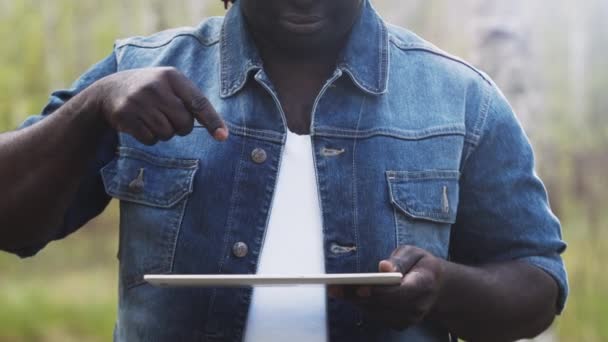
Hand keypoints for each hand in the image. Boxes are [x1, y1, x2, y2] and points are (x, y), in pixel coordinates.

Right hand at [91, 67, 227, 144]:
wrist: (111, 90)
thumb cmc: (153, 91)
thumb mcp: (171, 86)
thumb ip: (193, 102)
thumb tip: (221, 131)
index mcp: (172, 76)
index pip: (198, 102)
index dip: (212, 121)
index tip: (223, 137)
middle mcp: (155, 86)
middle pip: (184, 123)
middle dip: (181, 127)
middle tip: (169, 118)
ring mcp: (138, 100)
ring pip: (167, 134)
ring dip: (164, 133)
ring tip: (153, 119)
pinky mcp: (125, 114)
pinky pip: (150, 139)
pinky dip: (150, 138)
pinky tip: (141, 124)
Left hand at [328, 246, 444, 329]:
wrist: (437, 287)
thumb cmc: (421, 265)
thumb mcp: (414, 253)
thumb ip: (400, 260)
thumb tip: (383, 267)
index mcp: (424, 285)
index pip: (400, 293)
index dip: (379, 292)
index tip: (360, 287)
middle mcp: (418, 306)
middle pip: (384, 305)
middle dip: (358, 296)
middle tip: (335, 287)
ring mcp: (409, 318)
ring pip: (377, 313)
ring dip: (355, 302)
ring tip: (335, 290)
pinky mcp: (400, 323)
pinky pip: (377, 316)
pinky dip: (361, 306)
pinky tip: (347, 295)